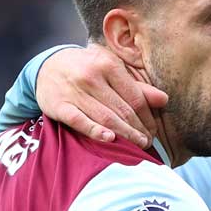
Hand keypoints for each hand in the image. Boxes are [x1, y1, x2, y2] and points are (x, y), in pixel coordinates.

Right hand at [36, 47, 167, 147]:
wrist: (47, 66)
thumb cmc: (86, 69)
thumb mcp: (110, 70)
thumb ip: (136, 86)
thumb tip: (164, 100)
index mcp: (108, 64)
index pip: (135, 97)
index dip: (147, 118)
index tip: (153, 131)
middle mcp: (91, 76)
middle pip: (122, 110)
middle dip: (138, 129)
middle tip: (147, 143)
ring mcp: (74, 91)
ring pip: (105, 118)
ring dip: (125, 135)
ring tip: (137, 146)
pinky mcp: (59, 105)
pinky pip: (80, 121)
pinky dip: (95, 131)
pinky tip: (109, 139)